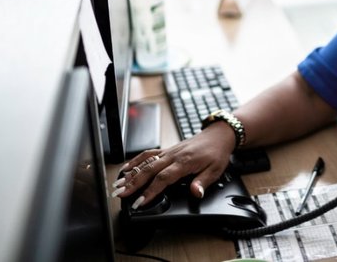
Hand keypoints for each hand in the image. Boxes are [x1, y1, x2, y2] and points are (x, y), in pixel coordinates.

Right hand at [111, 121, 236, 207]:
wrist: (218, 135)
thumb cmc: (216, 153)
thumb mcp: (215, 170)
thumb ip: (203, 182)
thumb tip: (195, 193)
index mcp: (185, 162)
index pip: (163, 178)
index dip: (151, 191)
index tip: (140, 202)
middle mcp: (173, 156)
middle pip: (149, 170)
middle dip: (133, 183)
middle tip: (120, 194)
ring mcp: (169, 151)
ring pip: (146, 162)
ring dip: (131, 173)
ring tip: (118, 184)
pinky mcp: (167, 149)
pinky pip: (148, 154)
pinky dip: (136, 160)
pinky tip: (126, 168)